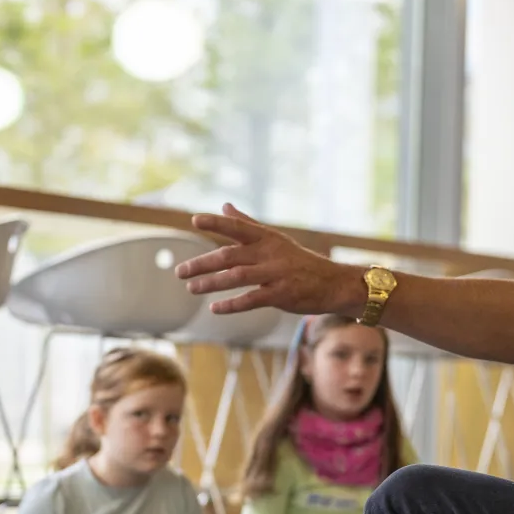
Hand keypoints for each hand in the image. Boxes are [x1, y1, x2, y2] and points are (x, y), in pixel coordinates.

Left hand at [179, 204, 365, 315]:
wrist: (333, 283)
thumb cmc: (299, 261)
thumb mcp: (274, 239)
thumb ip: (247, 223)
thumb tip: (224, 205)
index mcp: (266, 238)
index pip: (238, 226)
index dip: (216, 222)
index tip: (195, 220)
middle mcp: (269, 253)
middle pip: (229, 255)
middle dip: (202, 263)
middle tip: (180, 271)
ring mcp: (276, 273)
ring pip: (237, 277)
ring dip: (211, 283)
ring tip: (191, 288)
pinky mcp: (281, 294)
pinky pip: (252, 299)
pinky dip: (232, 305)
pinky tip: (215, 308)